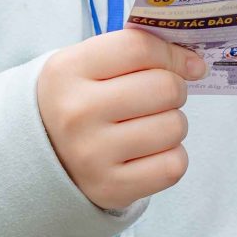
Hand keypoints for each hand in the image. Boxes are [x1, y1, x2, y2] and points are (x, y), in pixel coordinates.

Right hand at [36, 29, 208, 211]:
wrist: (41, 159)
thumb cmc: (79, 101)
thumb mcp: (88, 66)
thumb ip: (134, 52)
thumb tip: (194, 63)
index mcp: (68, 71)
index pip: (139, 48)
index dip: (174, 54)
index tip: (188, 64)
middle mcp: (76, 112)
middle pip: (165, 88)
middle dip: (175, 90)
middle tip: (161, 98)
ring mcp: (92, 154)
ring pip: (175, 126)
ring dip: (173, 124)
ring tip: (150, 126)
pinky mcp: (111, 188)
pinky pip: (174, 165)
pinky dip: (172, 157)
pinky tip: (150, 153)